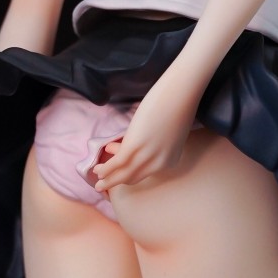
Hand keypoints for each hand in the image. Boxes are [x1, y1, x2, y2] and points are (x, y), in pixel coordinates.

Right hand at [91, 74, 199, 193]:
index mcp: (170, 161)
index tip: (117, 163)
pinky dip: (106, 168)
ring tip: (97, 177)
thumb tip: (136, 140)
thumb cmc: (178, 105)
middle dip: (116, 181)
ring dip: (107, 178)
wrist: (180, 93)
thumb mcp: (168, 130)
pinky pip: (117, 163)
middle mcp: (159, 163)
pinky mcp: (134, 146)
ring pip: (123, 174)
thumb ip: (155, 141)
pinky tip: (97, 169)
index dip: (128, 170)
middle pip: (133, 178)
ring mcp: (146, 156)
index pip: (145, 172)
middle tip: (103, 184)